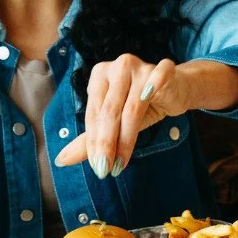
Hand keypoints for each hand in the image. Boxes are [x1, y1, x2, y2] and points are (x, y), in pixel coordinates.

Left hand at [54, 56, 237, 178]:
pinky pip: (158, 80)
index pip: (93, 114)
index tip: (97, 167)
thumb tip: (61, 161)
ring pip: (131, 108)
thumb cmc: (142, 104)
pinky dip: (154, 91)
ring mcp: (140, 66)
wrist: (176, 89)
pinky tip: (150, 110)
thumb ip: (89, 140)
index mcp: (99, 75)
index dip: (93, 142)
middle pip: (108, 112)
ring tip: (121, 164)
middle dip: (105, 145)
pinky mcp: (164, 68)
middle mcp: (117, 67)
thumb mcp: (114, 123)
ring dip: (125, 140)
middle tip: (103, 171)